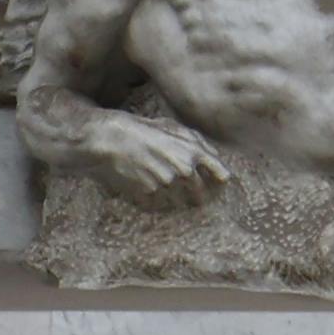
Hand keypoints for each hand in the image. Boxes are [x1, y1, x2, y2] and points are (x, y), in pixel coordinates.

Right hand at [70, 108, 222, 199]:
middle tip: (194, 197)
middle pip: (201, 194)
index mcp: (193, 151)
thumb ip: (197, 142)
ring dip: (176, 200)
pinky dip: (157, 202)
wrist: (112, 140)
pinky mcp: (149, 197)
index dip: (221, 181)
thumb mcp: (174, 127)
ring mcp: (166, 185)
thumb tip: (214, 156)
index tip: (220, 186)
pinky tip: (150, 193)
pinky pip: (159, 206)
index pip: (220, 173)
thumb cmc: (143, 130)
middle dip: (198, 196)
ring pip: (180, 202)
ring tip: (166, 193)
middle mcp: (184, 170)